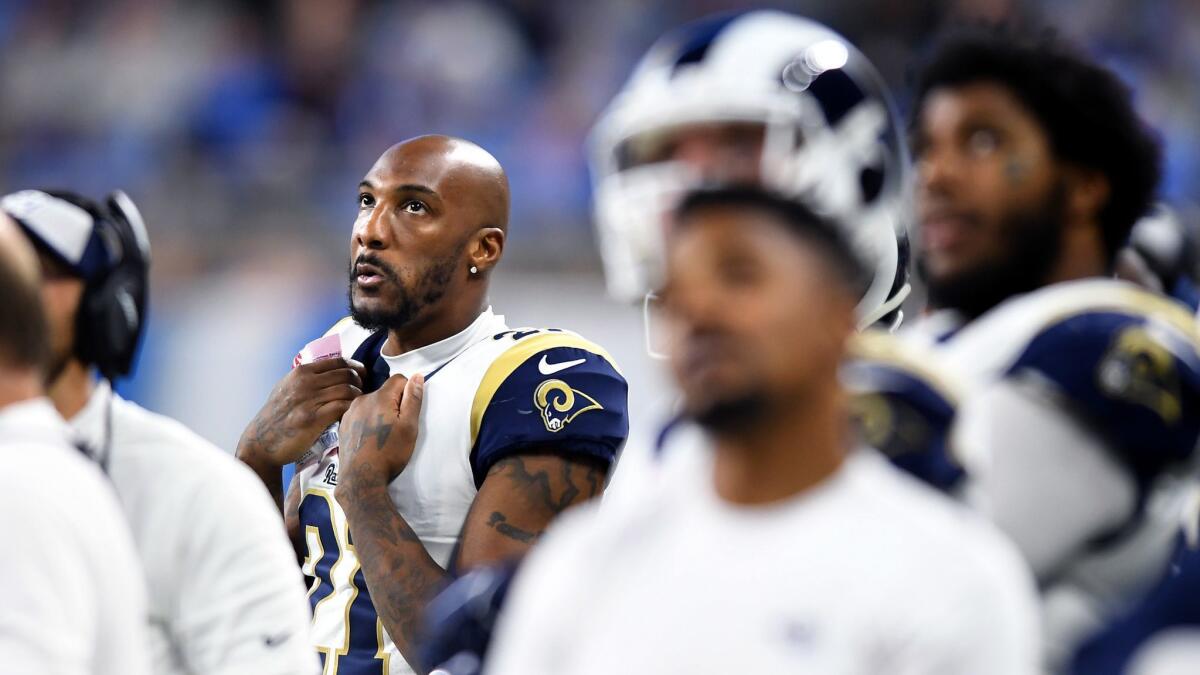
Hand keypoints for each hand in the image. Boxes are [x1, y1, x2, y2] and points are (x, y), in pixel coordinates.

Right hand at [236, 357, 365, 469]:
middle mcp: (305, 383)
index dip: (356, 368)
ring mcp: (309, 400)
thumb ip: (308, 378)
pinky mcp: (313, 419)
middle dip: (361, 382)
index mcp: (301, 372)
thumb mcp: (288, 387)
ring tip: (359, 404)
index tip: (362, 376)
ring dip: (359, 397)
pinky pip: (342, 407)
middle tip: (364, 392)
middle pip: (347, 374)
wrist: (261, 441)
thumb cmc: (278, 415)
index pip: (339, 361)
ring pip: (348, 390)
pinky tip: (352, 414)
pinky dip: (352, 409)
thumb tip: (335, 370)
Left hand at [336, 374, 424, 495]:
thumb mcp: (409, 427)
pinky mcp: (343, 424)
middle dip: (394, 402)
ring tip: (383, 434)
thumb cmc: (389, 453)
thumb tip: (417, 376)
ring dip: (379, 411)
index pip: (399, 379)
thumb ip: (413, 399)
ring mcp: (349, 412)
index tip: (408, 411)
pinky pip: (359, 414)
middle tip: (397, 426)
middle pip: (384, 391)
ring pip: (371, 402)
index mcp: (379, 397)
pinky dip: (367, 420)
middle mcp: (361, 399)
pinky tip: (370, 437)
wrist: (360, 478)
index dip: (408, 391)